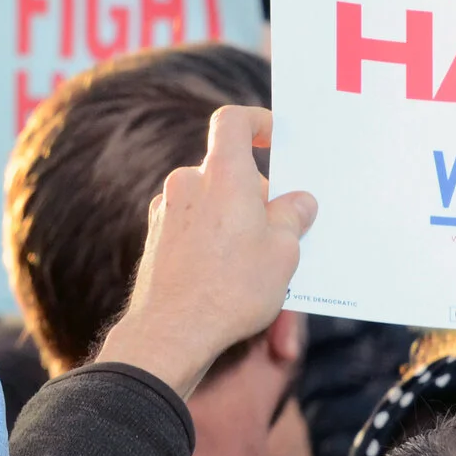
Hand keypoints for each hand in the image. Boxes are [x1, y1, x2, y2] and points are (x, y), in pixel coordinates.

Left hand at [93, 106, 318, 398]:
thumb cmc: (231, 288)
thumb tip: (299, 203)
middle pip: (231, 175)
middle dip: (260, 201)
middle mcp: (189, 184)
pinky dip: (217, 247)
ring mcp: (168, 213)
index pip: (233, 121)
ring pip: (214, 208)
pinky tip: (233, 284)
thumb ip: (293, 217)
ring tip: (263, 273)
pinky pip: (196, 232)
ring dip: (239, 229)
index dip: (256, 122)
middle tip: (285, 236)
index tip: (274, 139)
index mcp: (223, 173)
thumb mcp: (284, 251)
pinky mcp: (157, 242)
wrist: (171, 334)